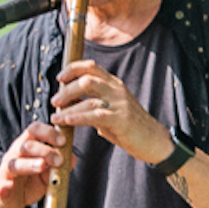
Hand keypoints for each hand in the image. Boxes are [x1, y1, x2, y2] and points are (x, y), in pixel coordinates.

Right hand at [0, 119, 65, 207]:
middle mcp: (14, 155)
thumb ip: (59, 165)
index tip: (63, 141)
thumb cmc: (29, 184)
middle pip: (26, 145)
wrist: (11, 203)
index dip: (49, 133)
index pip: (34, 130)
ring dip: (29, 164)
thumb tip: (73, 158)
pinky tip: (8, 187)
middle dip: (45, 150)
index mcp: (26, 147)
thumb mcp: (47, 173)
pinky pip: (1, 186)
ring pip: (14, 163)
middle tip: (59, 160)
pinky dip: (5, 187)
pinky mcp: (0, 189)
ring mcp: (5, 172)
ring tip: (41, 167)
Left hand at [51, 60, 171, 162]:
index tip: (59, 78)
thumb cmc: (128, 128)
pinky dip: (77, 117)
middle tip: (54, 101)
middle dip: (67, 89)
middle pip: (87, 78)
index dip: (73, 68)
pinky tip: (66, 121)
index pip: (91, 67)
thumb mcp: (109, 111)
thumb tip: (68, 104)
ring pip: (89, 95)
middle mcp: (116, 89)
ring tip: (55, 117)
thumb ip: (92, 104)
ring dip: (68, 105)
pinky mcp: (121, 119)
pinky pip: (95, 115)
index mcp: (113, 84)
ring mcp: (120, 103)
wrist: (154, 141)